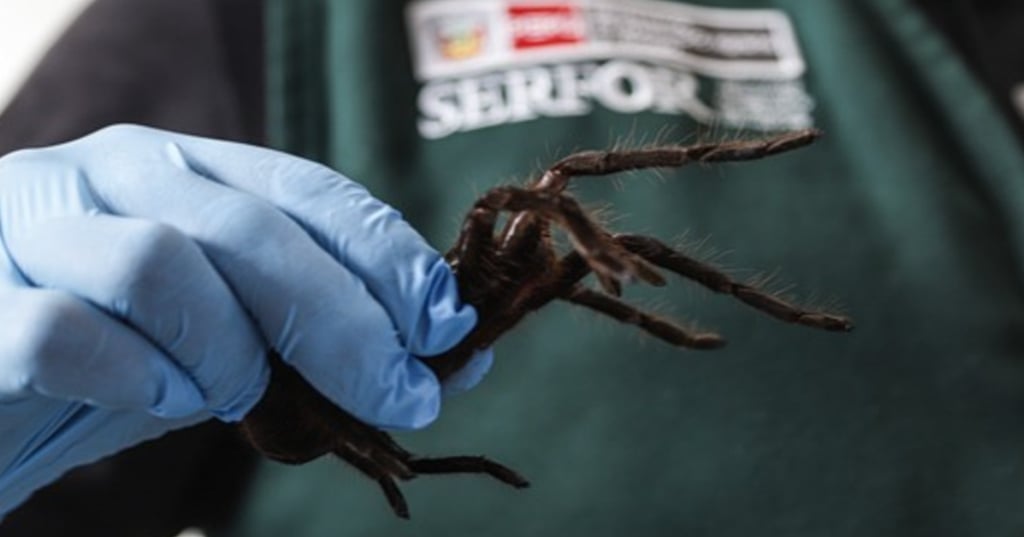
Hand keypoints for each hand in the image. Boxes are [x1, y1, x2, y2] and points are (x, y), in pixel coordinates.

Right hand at [0, 125, 490, 513]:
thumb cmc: (111, 360)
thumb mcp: (229, 339)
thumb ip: (321, 338)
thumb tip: (459, 361)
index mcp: (181, 168)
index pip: (307, 190)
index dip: (388, 256)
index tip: (445, 325)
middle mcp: (107, 175)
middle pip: (252, 230)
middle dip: (346, 322)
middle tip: (398, 396)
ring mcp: (30, 227)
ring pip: (160, 263)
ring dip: (227, 350)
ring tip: (235, 394)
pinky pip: (63, 331)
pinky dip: (133, 375)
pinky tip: (159, 398)